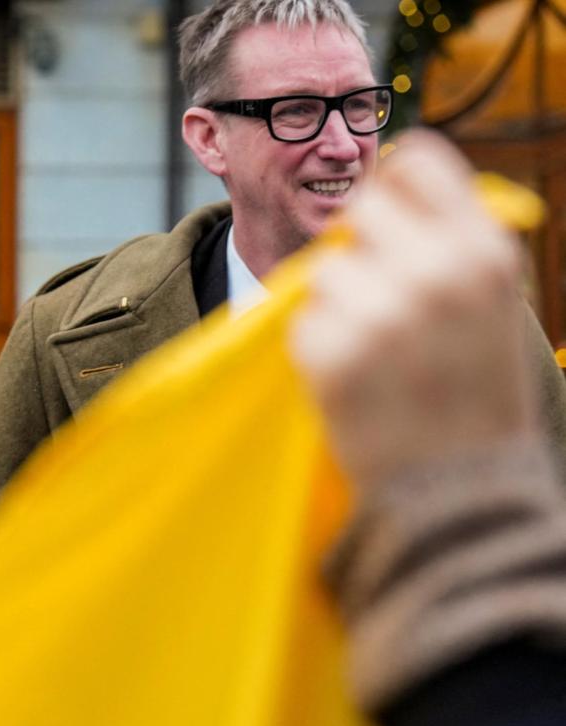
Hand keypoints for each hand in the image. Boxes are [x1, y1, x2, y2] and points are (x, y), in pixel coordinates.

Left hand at [290, 130, 538, 491]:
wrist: (460, 495)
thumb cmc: (474, 392)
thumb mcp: (490, 305)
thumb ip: (449, 240)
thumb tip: (390, 175)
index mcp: (484, 252)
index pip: (416, 161)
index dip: (392, 186)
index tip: (388, 217)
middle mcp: (436, 273)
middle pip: (359, 209)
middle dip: (360, 250)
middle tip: (383, 303)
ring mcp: (381, 314)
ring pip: (324, 270)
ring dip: (338, 304)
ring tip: (378, 352)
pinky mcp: (331, 354)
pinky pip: (303, 320)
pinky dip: (319, 346)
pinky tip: (357, 381)